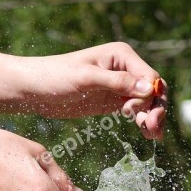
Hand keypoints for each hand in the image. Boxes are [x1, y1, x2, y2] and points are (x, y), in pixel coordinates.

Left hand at [17, 42, 167, 139]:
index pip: (149, 76)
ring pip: (147, 102)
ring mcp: (120, 86)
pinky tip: (146, 134)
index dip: (151, 95)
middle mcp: (125, 68)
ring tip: (153, 135)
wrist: (34, 89)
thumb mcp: (87, 78)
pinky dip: (142, 121)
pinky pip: (135, 111)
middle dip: (156, 108)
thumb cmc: (56, 76)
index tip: (135, 112)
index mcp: (122, 55)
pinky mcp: (112, 102)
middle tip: (153, 129)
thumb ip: (117, 83)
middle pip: (153, 90)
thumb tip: (149, 89)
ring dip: (152, 117)